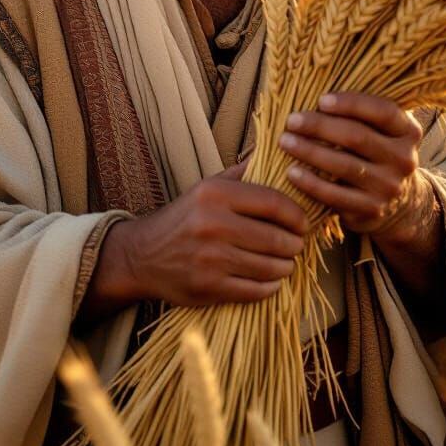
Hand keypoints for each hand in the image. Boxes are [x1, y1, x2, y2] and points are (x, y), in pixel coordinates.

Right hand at [87, 159, 307, 313]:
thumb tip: (276, 155)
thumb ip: (241, 174)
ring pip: (271, 267)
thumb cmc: (183, 218)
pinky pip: (256, 290)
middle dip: (295, 244)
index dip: (297, 215)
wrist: (142, 255)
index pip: (274, 203)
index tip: (303, 223)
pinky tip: (269, 279)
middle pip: (277, 238)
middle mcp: (212, 224)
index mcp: (214, 194)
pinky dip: (270, 286)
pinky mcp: (209, 287)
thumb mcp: (206, 187)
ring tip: (286, 262)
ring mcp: (210, 259)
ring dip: (286, 266)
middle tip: (297, 245)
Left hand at [278, 91, 424, 236]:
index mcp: (408, 131)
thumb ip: (359, 113)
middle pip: (357, 137)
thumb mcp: (380, 131)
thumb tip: (312, 88)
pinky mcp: (373, 210)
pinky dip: (311, 183)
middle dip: (319, 126)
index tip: (320, 99)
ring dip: (310, 152)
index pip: (383, 111)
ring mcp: (390, 187)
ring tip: (285, 142)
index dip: (351, 104)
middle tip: (291, 121)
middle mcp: (404, 159)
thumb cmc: (374, 152)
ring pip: (344, 166)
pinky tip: (291, 172)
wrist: (396, 202)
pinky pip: (336, 195)